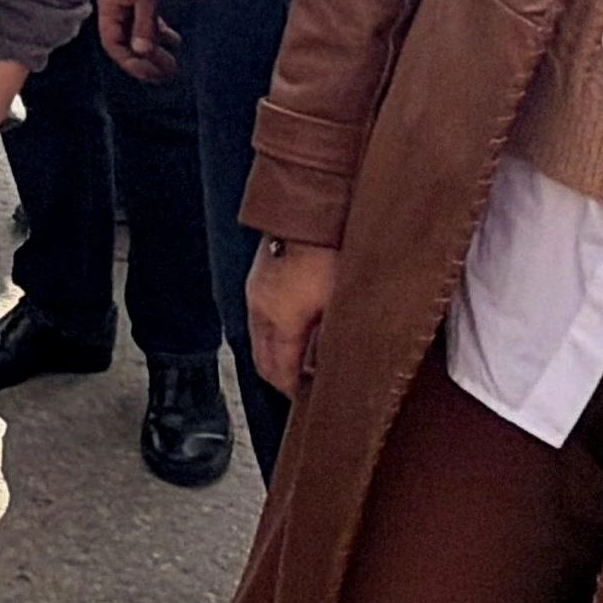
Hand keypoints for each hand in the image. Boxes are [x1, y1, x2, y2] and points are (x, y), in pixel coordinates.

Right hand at [97, 0, 179, 81]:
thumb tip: (142, 52)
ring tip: (173, 62)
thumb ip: (144, 24)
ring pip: (137, 33)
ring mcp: (128, 0)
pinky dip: (158, 33)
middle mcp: (115, 6)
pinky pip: (146, 21)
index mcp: (108, 6)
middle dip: (145, 60)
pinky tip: (174, 40)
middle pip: (125, 42)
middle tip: (169, 72)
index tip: (154, 72)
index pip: (114, 44)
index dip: (132, 62)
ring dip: (154, 48)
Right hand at [247, 238, 338, 394]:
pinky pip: (263, 315)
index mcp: (278, 321)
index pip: (276, 372)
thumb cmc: (334, 249)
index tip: (310, 401)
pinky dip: (277, 329)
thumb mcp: (346, 303)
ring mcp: (257, 288)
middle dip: (282, 376)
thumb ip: (337, 340)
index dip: (293, 392)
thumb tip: (335, 366)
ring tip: (309, 356)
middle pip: (262, 358)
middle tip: (308, 386)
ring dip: (280, 351)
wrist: (313, 202)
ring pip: (260, 336)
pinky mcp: (261, 273)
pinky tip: (302, 324)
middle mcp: (259, 308)